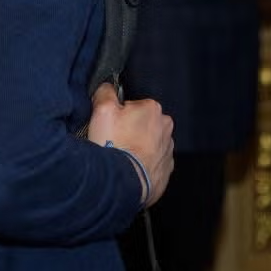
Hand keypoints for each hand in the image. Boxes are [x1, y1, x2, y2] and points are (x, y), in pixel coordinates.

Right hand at [87, 83, 174, 206]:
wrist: (122, 183)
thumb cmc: (114, 146)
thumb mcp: (102, 111)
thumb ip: (105, 93)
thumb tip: (107, 87)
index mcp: (153, 109)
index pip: (133, 107)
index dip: (118, 117)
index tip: (110, 127)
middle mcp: (165, 127)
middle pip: (142, 125)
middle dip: (129, 132)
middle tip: (113, 143)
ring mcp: (168, 150)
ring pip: (149, 144)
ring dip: (136, 149)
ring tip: (121, 158)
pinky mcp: (166, 170)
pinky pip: (152, 163)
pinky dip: (142, 165)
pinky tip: (129, 169)